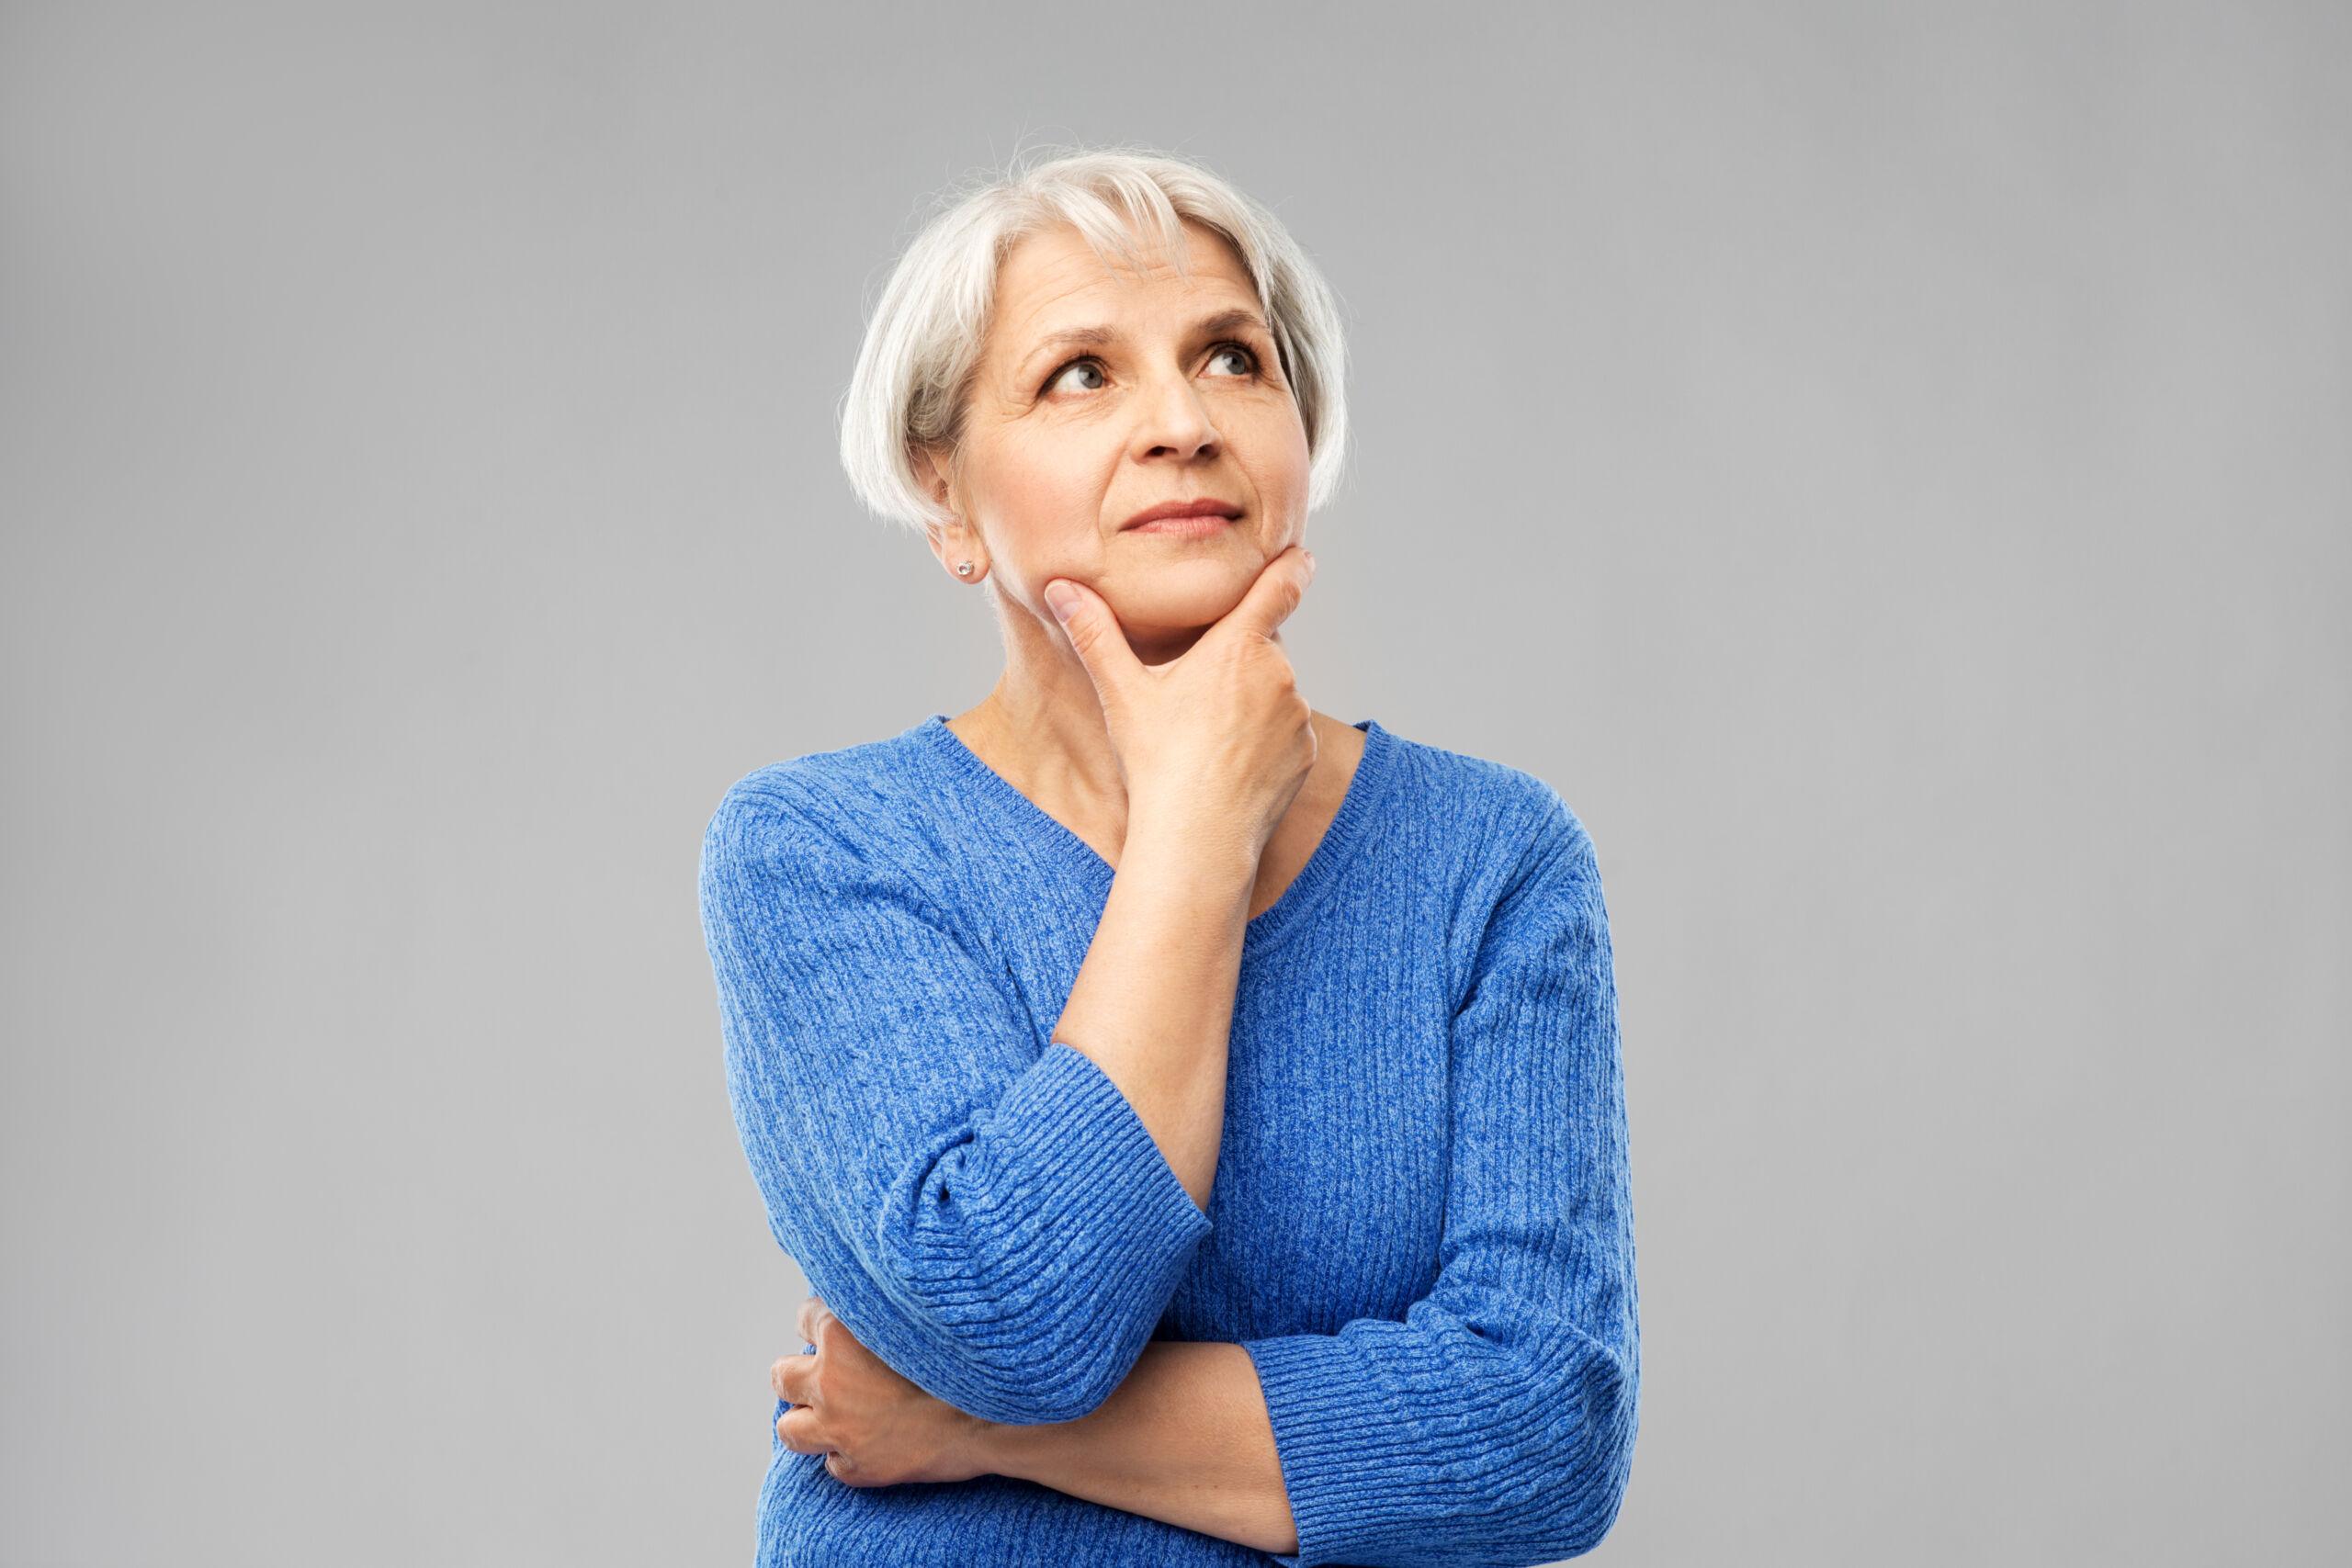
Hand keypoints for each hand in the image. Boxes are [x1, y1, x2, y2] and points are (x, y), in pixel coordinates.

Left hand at [772, 1294, 991, 1487]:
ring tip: (833, 1417)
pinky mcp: (855, 1468)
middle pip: (781, 1375)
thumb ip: (882, 1315)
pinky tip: (873, 1444)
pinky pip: (834, 1464)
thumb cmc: (960, 1361)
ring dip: (808, 1422)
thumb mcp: (917, 1321)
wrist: (991, 1418)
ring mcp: (838, 1429)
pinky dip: (848, 1455)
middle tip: (826, 1379)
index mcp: (842, 1335)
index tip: (835, 1332)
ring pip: (789, 1429)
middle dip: (799, 1376)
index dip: (821, 1326)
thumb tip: (869, 1304)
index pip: (804, 1319)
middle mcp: (830, 1382)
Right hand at [1042, 545, 1319, 862]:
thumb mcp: (1122, 692)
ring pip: (1276, 691)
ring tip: (1208, 736)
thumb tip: (1060, 587)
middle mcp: (1279, 673)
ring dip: (1252, 700)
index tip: (1301, 555)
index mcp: (1238, 645)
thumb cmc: (1157, 761)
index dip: (1292, 565)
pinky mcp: (1305, 753)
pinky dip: (1266, 739)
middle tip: (1198, 691)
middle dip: (1239, 658)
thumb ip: (1095, 633)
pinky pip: (1288, 732)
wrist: (1198, 835)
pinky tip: (1230, 762)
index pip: (1280, 587)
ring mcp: (1297, 716)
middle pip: (1265, 647)